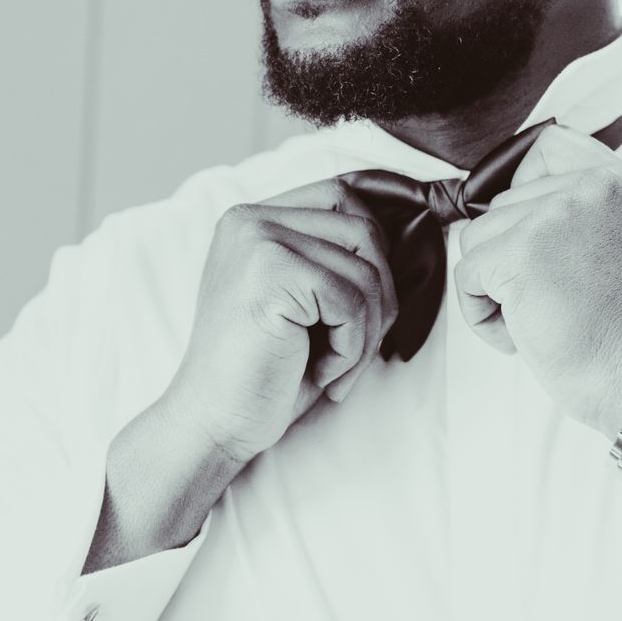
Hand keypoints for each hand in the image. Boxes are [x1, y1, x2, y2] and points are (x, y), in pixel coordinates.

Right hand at [167, 178, 399, 461]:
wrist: (214, 423)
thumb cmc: (265, 370)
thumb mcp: (302, 300)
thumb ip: (332, 257)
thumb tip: (408, 233)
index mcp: (253, 219)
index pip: (343, 197)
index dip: (373, 251)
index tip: (366, 307)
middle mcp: (250, 219)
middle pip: (364, 231)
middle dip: (379, 298)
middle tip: (354, 348)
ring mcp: (257, 242)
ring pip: (367, 271)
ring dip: (366, 332)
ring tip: (333, 365)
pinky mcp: (270, 274)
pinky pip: (353, 302)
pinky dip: (351, 348)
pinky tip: (319, 371)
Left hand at [452, 125, 621, 433]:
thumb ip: (579, 212)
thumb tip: (503, 203)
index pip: (548, 146)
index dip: (525, 186)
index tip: (539, 237)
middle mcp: (593, 186)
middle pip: (503, 202)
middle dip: (512, 255)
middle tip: (558, 299)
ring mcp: (556, 215)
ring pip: (478, 237)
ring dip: (496, 286)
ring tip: (543, 317)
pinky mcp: (521, 252)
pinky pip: (468, 275)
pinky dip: (482, 314)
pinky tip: (522, 335)